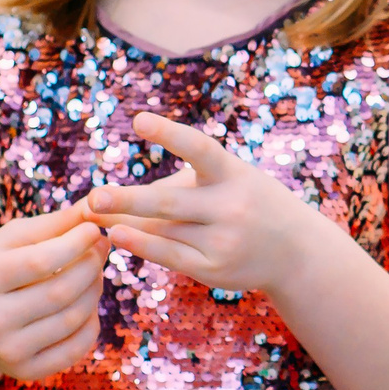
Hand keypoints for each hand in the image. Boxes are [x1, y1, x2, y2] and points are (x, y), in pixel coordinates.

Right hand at [0, 201, 105, 380]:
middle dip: (92, 266)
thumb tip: (95, 206)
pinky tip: (86, 306)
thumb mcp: (9, 243)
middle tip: (101, 250)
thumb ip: (51, 225)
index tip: (95, 230)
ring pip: (74, 318)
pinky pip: (77, 348)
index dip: (77, 243)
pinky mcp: (26, 372)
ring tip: (95, 274)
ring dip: (95, 291)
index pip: (44, 260)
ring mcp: (9, 350)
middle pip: (63, 291)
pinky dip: (91, 324)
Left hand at [84, 112, 324, 295]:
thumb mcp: (226, 181)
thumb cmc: (248, 204)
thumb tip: (114, 203)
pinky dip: (141, 245)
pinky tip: (117, 236)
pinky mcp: (216, 268)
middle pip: (170, 202)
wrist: (296, 251)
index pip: (200, 149)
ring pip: (164, 230)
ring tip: (92, 214)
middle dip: (129, 199)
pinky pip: (170, 256)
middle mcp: (231, 206)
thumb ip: (177, 185)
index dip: (170, 134)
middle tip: (94, 196)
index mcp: (234, 174)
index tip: (138, 120)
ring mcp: (224, 240)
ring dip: (125, 222)